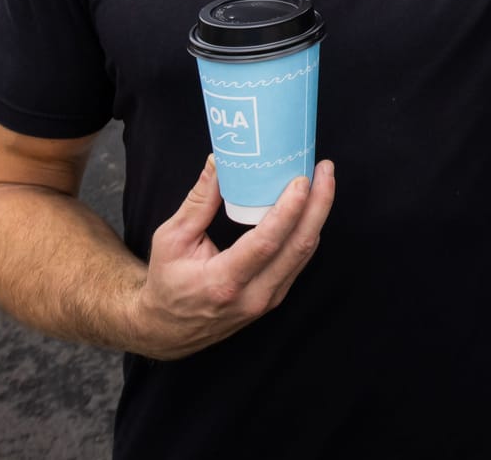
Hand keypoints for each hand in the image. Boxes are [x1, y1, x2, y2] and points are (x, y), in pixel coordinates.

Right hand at [128, 157, 336, 360]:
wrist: (169, 330)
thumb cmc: (167, 283)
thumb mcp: (171, 240)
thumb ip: (198, 202)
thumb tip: (218, 161)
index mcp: (223, 282)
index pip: (265, 244)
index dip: (288, 211)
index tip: (302, 181)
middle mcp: (253, 295)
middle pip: (298, 247)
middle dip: (317, 204)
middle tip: (324, 169)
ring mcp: (268, 299)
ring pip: (304, 253)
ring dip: (317, 213)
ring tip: (322, 179)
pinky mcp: (275, 296)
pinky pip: (299, 260)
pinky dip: (307, 229)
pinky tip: (311, 205)